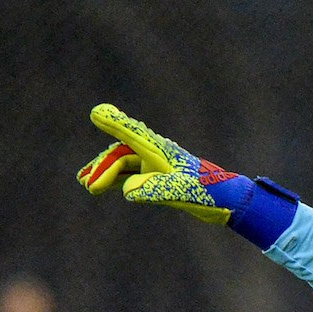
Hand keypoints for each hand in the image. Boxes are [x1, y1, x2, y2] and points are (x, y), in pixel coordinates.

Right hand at [77, 103, 252, 223]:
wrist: (226, 199)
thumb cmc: (208, 192)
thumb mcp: (181, 191)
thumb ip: (155, 189)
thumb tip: (127, 191)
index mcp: (162, 151)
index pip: (133, 134)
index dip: (114, 123)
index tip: (97, 112)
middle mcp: (156, 153)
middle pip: (122, 154)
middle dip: (103, 167)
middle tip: (87, 184)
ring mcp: (155, 163)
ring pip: (123, 164)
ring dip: (104, 172)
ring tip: (85, 183)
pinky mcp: (157, 175)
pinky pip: (130, 173)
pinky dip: (115, 178)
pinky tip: (101, 184)